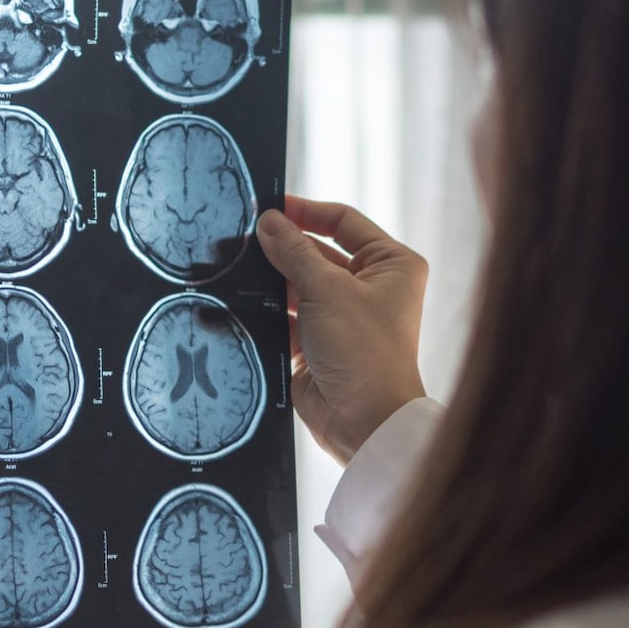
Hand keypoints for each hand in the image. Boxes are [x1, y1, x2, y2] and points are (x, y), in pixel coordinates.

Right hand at [257, 197, 427, 464]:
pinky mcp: (319, 343)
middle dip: (283, 248)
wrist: (363, 421)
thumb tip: (269, 221)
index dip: (306, 212)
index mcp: (391, 264)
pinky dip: (268, 311)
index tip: (269, 207)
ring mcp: (344, 316)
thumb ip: (293, 252)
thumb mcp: (326, 290)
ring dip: (272, 280)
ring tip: (237, 267)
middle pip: (318, 253)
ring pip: (299, 285)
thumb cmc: (364, 352)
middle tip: (243, 237)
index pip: (344, 222)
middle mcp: (371, 287)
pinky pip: (288, 316)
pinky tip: (242, 301)